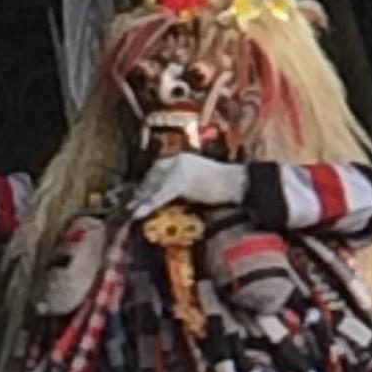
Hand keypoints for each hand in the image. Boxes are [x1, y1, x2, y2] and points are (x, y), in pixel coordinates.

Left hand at [130, 152, 246, 217]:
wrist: (239, 184)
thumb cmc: (228, 185)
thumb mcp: (202, 178)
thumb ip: (186, 183)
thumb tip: (172, 195)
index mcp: (184, 158)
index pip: (159, 167)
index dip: (149, 181)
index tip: (141, 193)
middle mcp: (179, 160)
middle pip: (153, 176)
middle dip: (143, 190)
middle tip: (133, 204)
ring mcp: (179, 170)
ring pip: (155, 186)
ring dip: (142, 199)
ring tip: (133, 210)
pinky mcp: (181, 183)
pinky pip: (160, 196)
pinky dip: (149, 205)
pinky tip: (138, 213)